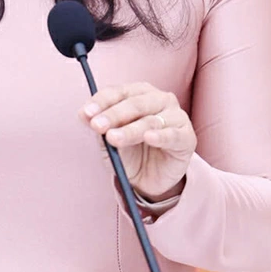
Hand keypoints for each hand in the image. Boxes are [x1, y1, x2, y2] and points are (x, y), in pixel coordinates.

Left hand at [81, 82, 196, 200]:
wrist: (149, 179)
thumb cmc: (130, 151)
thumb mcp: (109, 139)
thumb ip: (99, 125)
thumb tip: (83, 114)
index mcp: (138, 93)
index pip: (118, 92)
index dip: (101, 102)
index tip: (86, 114)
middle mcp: (159, 100)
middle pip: (135, 103)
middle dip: (114, 115)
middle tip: (97, 126)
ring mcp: (175, 116)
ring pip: (151, 120)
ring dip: (131, 129)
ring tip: (114, 138)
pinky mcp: (187, 137)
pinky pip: (173, 135)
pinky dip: (160, 136)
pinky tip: (149, 138)